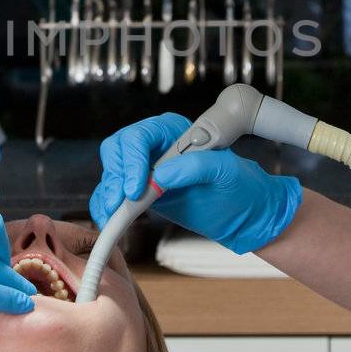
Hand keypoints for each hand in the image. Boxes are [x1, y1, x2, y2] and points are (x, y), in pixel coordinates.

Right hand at [90, 113, 301, 254]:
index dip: (134, 160)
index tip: (138, 188)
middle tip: (121, 201)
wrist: (245, 215)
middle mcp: (155, 146)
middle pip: (118, 150)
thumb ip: (198, 167)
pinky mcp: (141, 192)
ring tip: (114, 214)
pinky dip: (105, 206)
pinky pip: (113, 194)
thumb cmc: (241, 187)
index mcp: (174, 132)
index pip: (141, 136)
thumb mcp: (228, 173)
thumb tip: (162, 175)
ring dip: (108, 193)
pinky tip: (108, 219)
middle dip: (117, 176)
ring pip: (112, 173)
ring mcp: (146, 169)